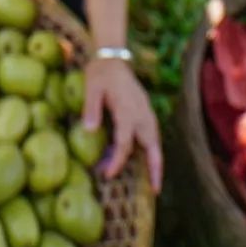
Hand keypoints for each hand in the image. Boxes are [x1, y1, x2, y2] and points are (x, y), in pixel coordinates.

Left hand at [84, 56, 162, 192]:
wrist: (112, 57)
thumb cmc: (100, 73)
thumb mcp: (91, 87)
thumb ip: (91, 108)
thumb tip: (89, 130)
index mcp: (128, 108)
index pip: (125, 141)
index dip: (118, 160)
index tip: (108, 174)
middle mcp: (141, 112)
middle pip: (152, 144)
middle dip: (154, 167)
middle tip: (155, 190)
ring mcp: (146, 111)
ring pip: (155, 140)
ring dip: (156, 160)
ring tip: (156, 182)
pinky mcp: (145, 110)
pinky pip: (152, 133)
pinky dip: (153, 149)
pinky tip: (149, 160)